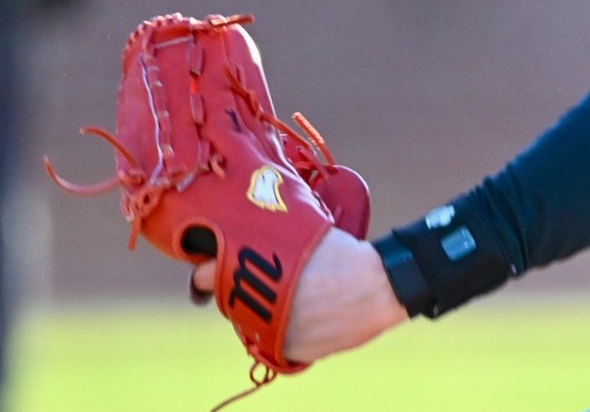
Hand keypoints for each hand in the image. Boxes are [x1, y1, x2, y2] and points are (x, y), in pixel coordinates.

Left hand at [192, 228, 407, 362]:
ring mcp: (275, 334)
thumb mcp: (301, 238)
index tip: (218, 264)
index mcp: (256, 276)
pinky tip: (300, 316)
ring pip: (248, 325)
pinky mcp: (293, 352)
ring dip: (257, 313)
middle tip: (255, 282)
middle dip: (237, 292)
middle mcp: (258, 309)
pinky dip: (281, 331)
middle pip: (228, 302)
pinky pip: (274, 343)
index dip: (212, 270)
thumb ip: (269, 247)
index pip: (208, 275)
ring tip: (281, 298)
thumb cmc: (344, 254)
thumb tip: (244, 245)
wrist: (382, 284)